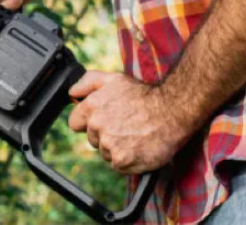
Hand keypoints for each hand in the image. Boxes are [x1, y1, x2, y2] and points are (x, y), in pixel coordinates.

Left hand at [67, 71, 191, 173]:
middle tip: (126, 126)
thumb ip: (88, 82)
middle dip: (105, 135)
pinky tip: (139, 147)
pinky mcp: (122, 160)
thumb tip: (72, 93)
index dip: (88, 123)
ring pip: (105, 153)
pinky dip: (128, 160)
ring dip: (117, 148)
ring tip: (135, 135)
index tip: (104, 121)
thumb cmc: (144, 95)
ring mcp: (109, 144)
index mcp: (92, 106)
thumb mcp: (114, 79)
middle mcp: (97, 125)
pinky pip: (118, 165)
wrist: (173, 111)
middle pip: (92, 139)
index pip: (75, 123)